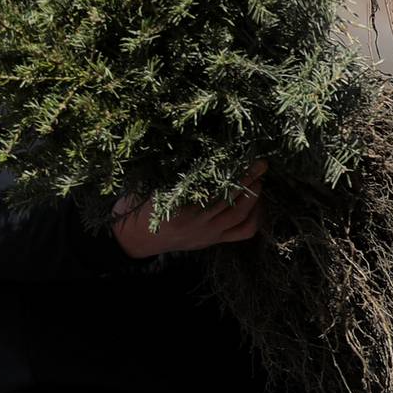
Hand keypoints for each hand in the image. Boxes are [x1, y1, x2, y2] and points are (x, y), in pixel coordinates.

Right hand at [112, 163, 266, 258]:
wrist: (131, 238)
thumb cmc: (138, 205)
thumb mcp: (151, 185)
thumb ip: (176, 173)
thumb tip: (205, 151)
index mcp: (178, 208)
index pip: (213, 187)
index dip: (231, 171)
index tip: (242, 156)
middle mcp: (196, 224)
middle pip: (231, 200)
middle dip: (249, 180)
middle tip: (261, 163)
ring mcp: (207, 235)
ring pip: (240, 217)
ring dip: (254, 196)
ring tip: (260, 179)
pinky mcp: (212, 241)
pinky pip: (242, 232)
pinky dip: (255, 217)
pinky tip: (258, 203)